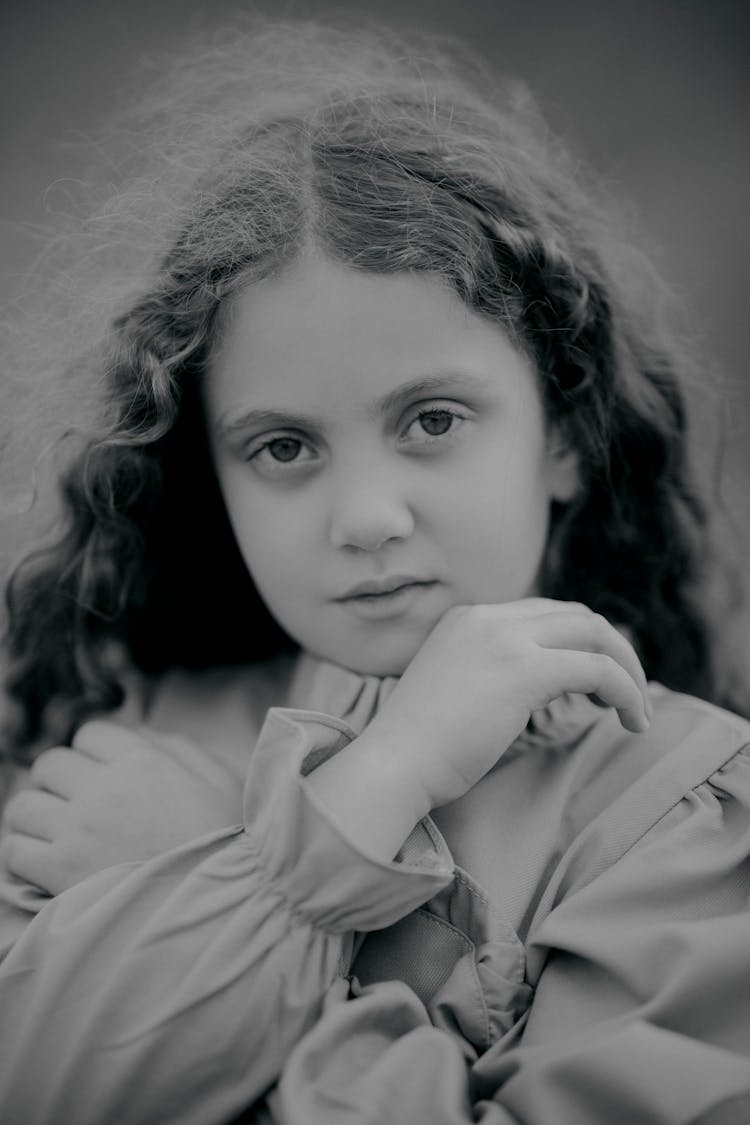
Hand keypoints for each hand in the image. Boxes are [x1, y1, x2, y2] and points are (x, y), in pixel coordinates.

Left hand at [0, 721, 242, 895]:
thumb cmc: (227, 846)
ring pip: (23, 805)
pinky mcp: (59, 871)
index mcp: (145, 761)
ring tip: (55, 834)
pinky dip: (24, 855)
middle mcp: (106, 788)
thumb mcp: (221, 783)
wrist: (217, 908)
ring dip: (36, 817)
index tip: (101, 774)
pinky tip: (46, 864)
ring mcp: (80, 829)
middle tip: (75, 805)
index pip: (90, 733)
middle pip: (50, 763)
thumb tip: (142, 732)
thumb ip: (182, 749)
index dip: (92, 752)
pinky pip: (14, 850)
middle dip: (59, 781)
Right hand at [359, 598, 650, 811]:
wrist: (393, 764)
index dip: (580, 643)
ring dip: (627, 669)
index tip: (598, 682)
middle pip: (576, 615)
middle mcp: (486, 617)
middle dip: (614, 650)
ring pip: (594, 633)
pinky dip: (625, 690)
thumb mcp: (454, 691)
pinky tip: (631, 720)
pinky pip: (597, 669)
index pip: (544, 613)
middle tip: (630, 694)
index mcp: (466, 618)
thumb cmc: (419, 748)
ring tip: (637, 712)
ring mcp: (504, 639)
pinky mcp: (523, 670)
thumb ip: (489, 675)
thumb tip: (531, 692)